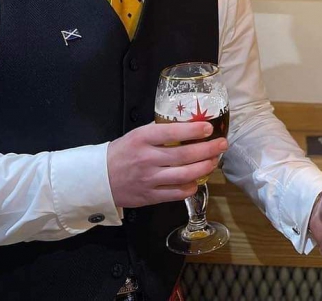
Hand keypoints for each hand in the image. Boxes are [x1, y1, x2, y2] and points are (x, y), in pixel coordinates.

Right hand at [106, 122, 226, 207]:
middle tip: (222, 144)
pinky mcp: (150, 196)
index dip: (193, 130)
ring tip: (214, 160)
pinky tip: (197, 180)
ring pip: (184, 175)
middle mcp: (147, 158)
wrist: (98, 179)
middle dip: (208, 149)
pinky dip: (191, 186)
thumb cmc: (121, 152)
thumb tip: (187, 124)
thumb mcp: (136, 134)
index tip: (209, 128)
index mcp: (142, 138)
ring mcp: (149, 179)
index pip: (171, 132)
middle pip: (184, 155)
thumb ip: (158, 130)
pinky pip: (176, 193)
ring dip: (204, 167)